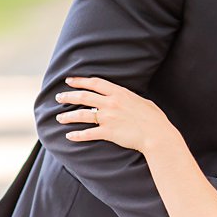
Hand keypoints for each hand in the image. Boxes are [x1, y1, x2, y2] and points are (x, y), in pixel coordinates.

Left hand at [54, 76, 174, 154]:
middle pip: (84, 97)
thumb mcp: (142, 101)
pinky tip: (69, 136)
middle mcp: (111, 103)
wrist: (157, 134)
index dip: (80, 81)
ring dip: (68, 116)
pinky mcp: (108, 133)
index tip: (69, 80)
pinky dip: (77, 135)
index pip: (94, 83)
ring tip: (59, 118)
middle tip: (58, 97)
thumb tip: (125, 98)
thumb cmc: (154, 118)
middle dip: (68, 96)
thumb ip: (129, 98)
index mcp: (119, 93)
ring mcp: (108, 118)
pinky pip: (88, 133)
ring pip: (82, 114)